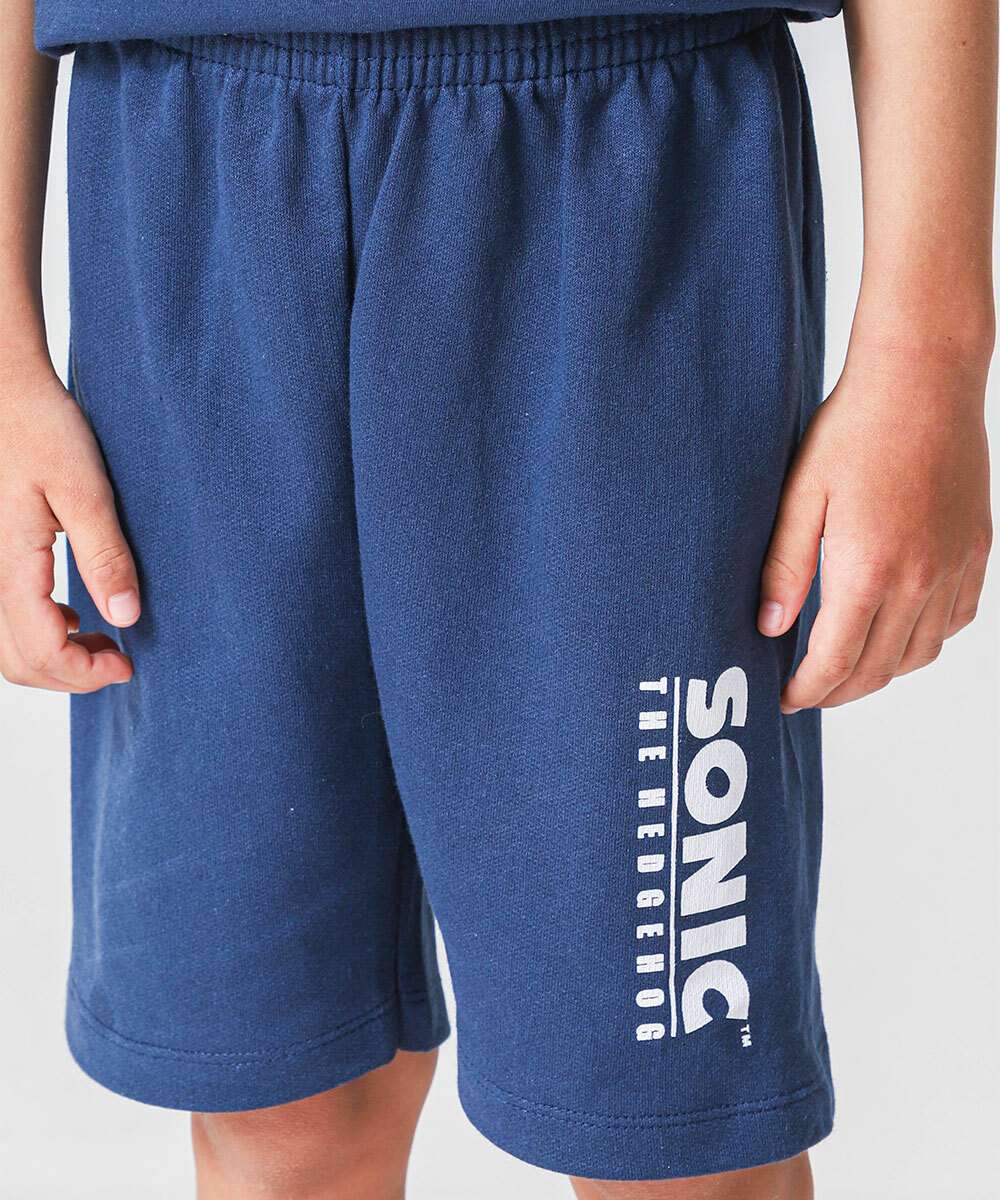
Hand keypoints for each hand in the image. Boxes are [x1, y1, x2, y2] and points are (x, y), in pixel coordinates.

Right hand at [0, 366, 138, 691]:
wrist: (5, 391)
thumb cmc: (43, 428)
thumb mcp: (86, 489)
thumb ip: (105, 555)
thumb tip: (125, 619)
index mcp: (10, 564)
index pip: (41, 651)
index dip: (86, 673)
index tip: (128, 666)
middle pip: (18, 663)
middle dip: (71, 677)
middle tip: (121, 663)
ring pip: (5, 648)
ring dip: (54, 659)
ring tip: (103, 644)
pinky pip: (3, 620)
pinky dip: (38, 635)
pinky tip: (74, 617)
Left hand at [758, 337, 991, 713]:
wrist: (924, 379)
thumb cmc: (854, 430)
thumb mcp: (800, 496)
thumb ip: (784, 568)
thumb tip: (770, 629)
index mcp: (869, 569)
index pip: (836, 660)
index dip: (807, 690)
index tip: (784, 699)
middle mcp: (920, 579)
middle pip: (879, 668)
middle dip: (838, 691)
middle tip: (808, 691)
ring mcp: (956, 567)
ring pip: (920, 654)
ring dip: (881, 672)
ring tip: (846, 667)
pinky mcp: (977, 551)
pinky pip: (955, 621)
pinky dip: (923, 641)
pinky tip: (897, 629)